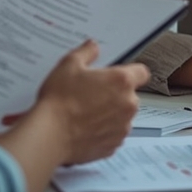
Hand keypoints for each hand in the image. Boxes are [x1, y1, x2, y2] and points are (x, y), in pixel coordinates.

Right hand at [31, 39, 149, 164]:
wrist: (49, 135)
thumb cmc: (59, 101)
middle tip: (92, 94)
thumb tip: (93, 47)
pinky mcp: (113, 145)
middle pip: (130, 95)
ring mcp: (122, 127)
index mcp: (122, 81)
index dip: (130, 72)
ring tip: (85, 112)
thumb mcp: (68, 65)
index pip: (142, 72)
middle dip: (115, 94)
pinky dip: (103, 131)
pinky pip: (113, 134)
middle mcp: (128, 104)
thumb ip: (86, 52)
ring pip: (122, 116)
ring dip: (110, 114)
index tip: (118, 75)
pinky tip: (84, 128)